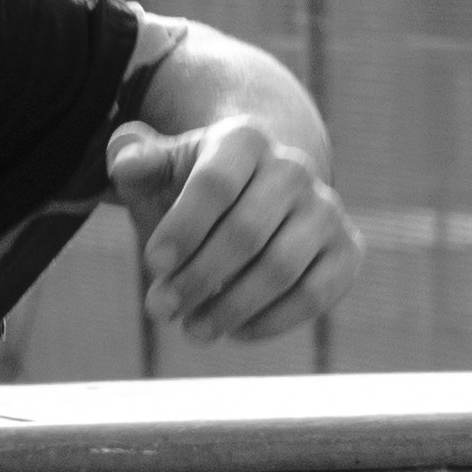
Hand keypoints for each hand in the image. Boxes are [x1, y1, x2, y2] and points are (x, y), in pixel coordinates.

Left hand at [107, 112, 355, 344]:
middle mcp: (294, 168)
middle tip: (159, 309)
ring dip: (229, 308)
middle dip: (197, 278)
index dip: (183, 228)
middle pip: (245, 233)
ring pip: (279, 269)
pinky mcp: (347, 250)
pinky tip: (235, 331)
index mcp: (245, 140)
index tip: (153, 265)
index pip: (215, 184)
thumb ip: (137, 163)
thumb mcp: (161, 172)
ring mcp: (326, 209)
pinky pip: (314, 295)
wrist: (254, 198)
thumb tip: (124, 161)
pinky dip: (271, 321)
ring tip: (191, 328)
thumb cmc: (193, 192)